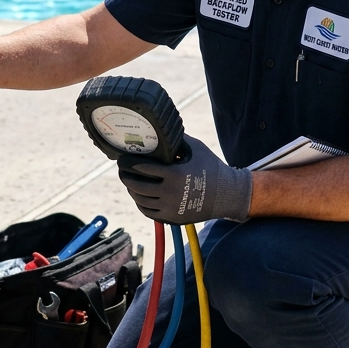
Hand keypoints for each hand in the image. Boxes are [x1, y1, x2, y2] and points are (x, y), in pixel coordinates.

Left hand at [118, 135, 252, 223]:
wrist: (227, 195)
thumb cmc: (210, 167)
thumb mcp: (194, 149)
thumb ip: (175, 140)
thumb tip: (158, 129)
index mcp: (174, 174)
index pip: (141, 168)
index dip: (128, 162)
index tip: (121, 158)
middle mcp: (170, 193)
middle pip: (136, 185)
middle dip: (125, 176)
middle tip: (122, 168)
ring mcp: (170, 208)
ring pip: (140, 200)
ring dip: (130, 189)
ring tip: (128, 180)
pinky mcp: (172, 218)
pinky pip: (148, 212)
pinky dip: (140, 203)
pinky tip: (138, 194)